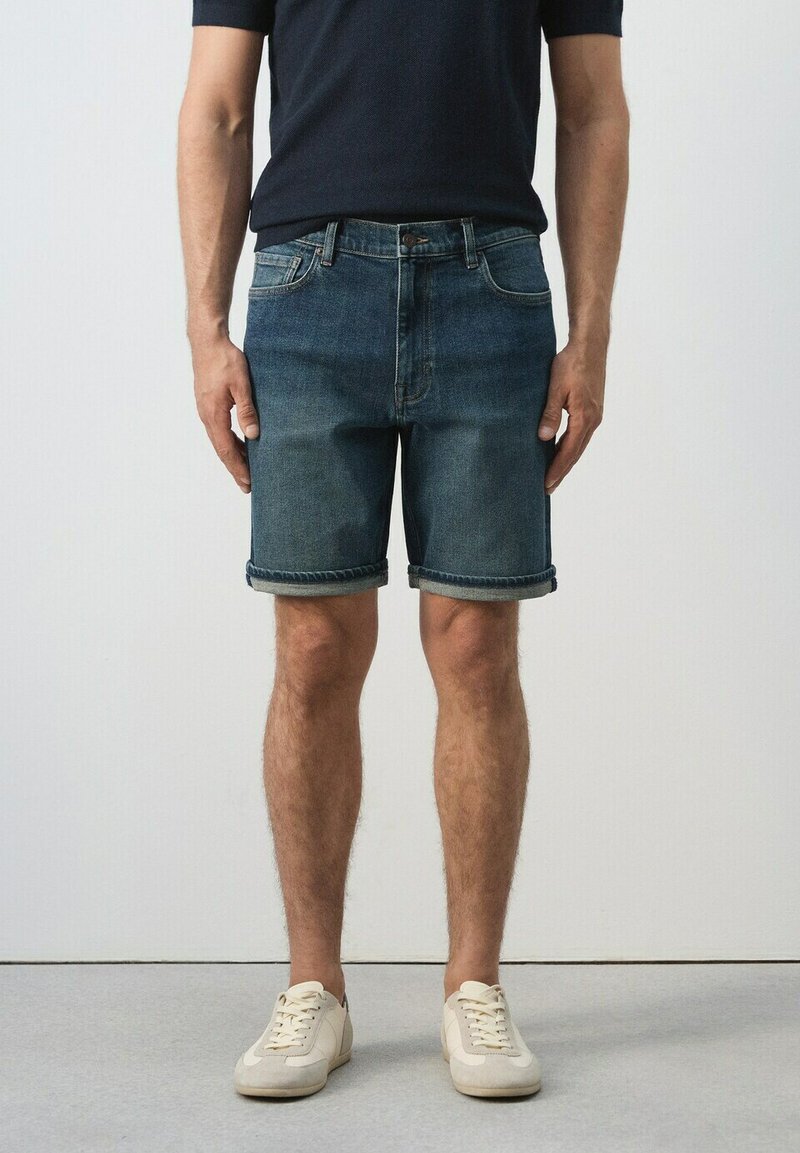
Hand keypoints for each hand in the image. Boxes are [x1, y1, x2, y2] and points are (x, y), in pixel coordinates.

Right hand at [191, 335, 258, 492]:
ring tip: (246, 470)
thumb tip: (253, 435)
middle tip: (247, 486)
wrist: (207, 341)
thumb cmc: (225, 359)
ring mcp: (206, 411)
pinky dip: (229, 442)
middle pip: (221, 449)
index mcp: (214, 414)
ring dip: (232, 456)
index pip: (227, 448)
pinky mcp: (208, 405)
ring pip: (220, 441)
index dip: (238, 467)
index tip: (248, 482)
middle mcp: (207, 416)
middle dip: (235, 468)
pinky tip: (240, 445)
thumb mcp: (241, 384)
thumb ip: (247, 409)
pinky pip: (219, 431)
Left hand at [537, 340, 605, 493]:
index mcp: (584, 418)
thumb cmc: (571, 363)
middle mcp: (593, 420)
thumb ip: (550, 413)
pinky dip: (571, 447)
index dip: (557, 469)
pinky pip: (581, 435)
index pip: (568, 451)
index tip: (546, 484)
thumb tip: (544, 438)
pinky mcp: (593, 410)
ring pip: (579, 445)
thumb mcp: (556, 388)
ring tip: (554, 475)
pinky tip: (562, 451)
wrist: (590, 346)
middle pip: (575, 453)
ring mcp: (595, 416)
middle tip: (548, 489)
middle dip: (562, 471)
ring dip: (567, 461)